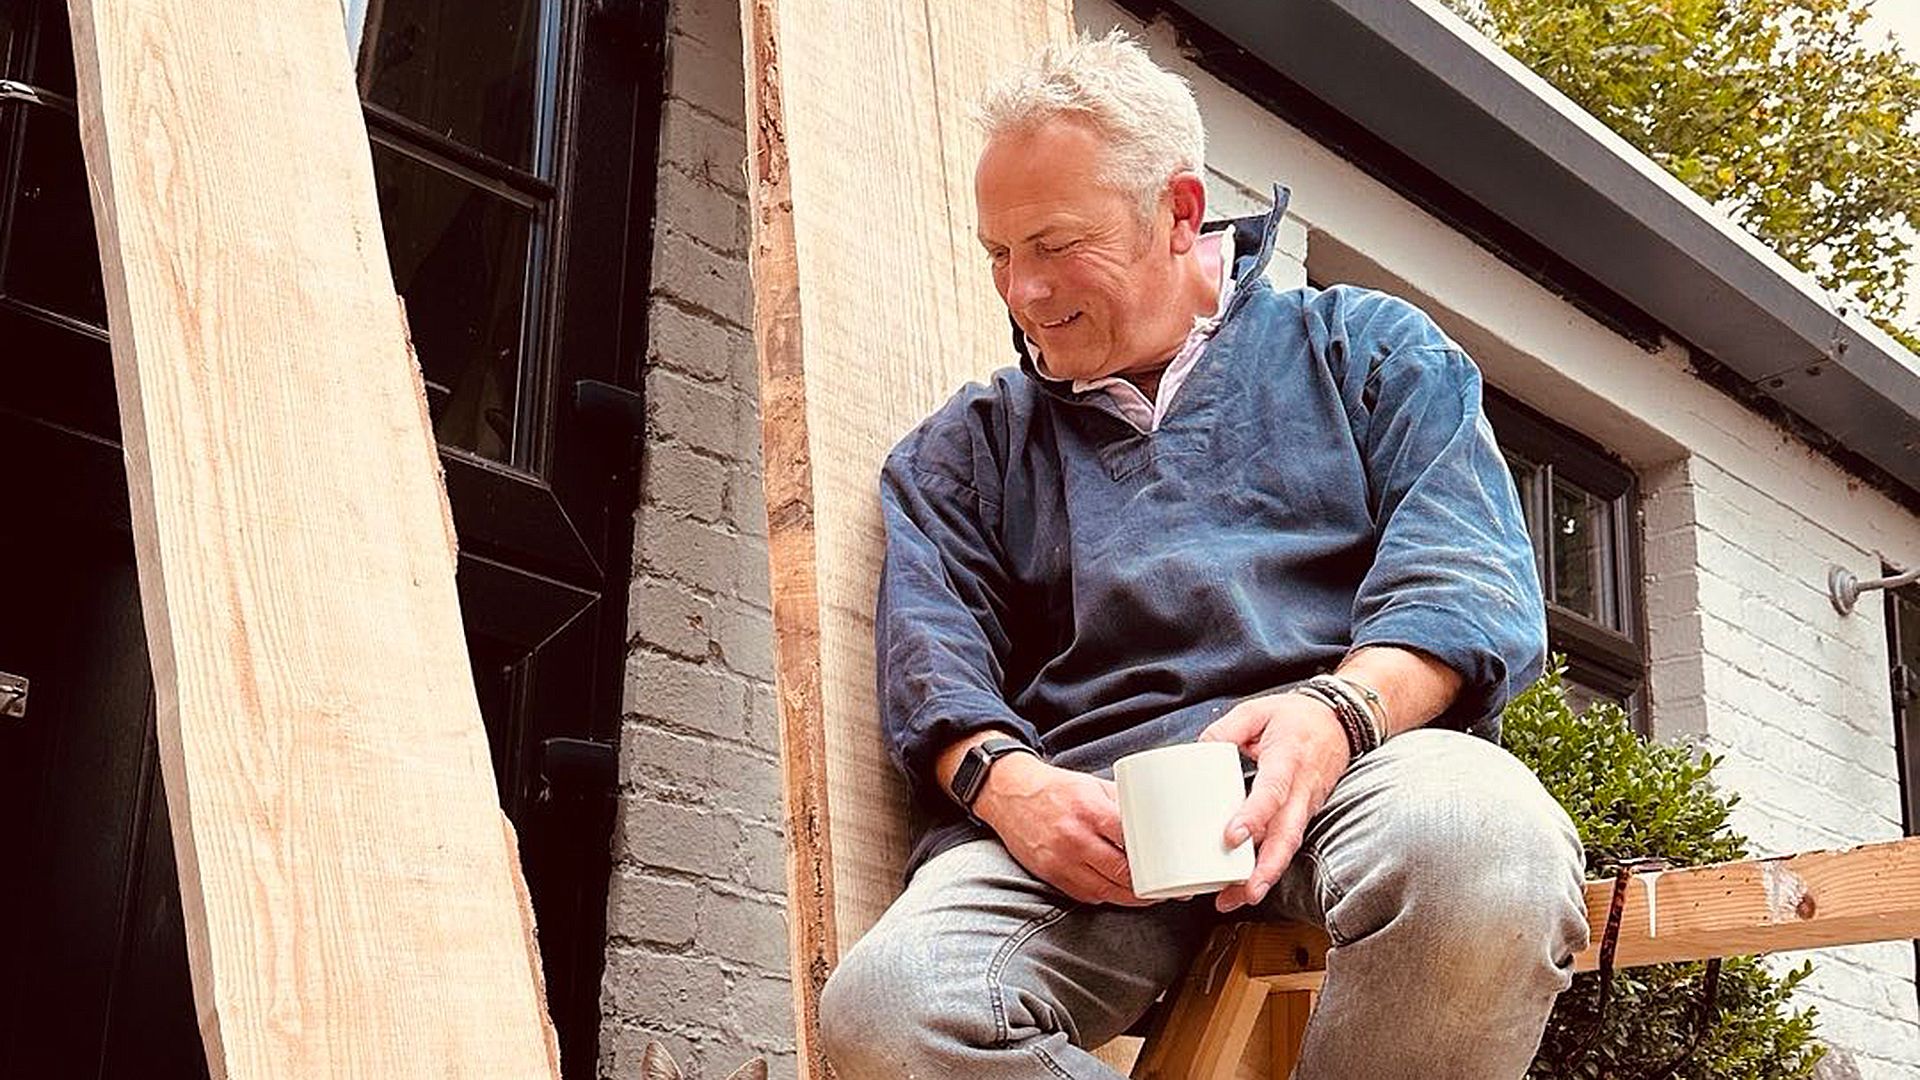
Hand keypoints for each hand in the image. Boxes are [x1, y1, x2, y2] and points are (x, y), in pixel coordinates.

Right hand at [973, 755, 1155, 906]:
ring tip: (1148, 894)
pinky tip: (1118, 891)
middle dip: (1148, 884)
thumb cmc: (1055, 789)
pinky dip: (1106, 896)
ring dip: (1130, 897)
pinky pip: (1086, 895)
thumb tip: (1156, 821)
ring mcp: (1061, 860)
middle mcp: (1074, 838)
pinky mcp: (1051, 875)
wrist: (1009, 794)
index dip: (1154, 858)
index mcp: (1089, 810)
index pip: (1131, 843)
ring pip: (1106, 891)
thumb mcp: (1093, 786)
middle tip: (1166, 886)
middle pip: (1122, 873)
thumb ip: (1123, 804)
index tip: (1169, 865)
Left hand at [1198, 692, 1352, 912]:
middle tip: (1244, 893)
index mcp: (1288, 759)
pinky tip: (1247, 883)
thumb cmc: (1298, 717)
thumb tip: (1197, 752)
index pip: (1272, 791)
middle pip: (1287, 835)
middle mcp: (1300, 789)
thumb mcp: (1258, 710)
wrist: (1341, 721)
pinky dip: (1269, 865)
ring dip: (1265, 875)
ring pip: (1288, 846)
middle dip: (1266, 868)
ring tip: (1237, 898)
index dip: (1254, 816)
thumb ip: (1226, 729)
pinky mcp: (1302, 814)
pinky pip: (1287, 843)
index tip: (1232, 836)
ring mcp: (1305, 805)